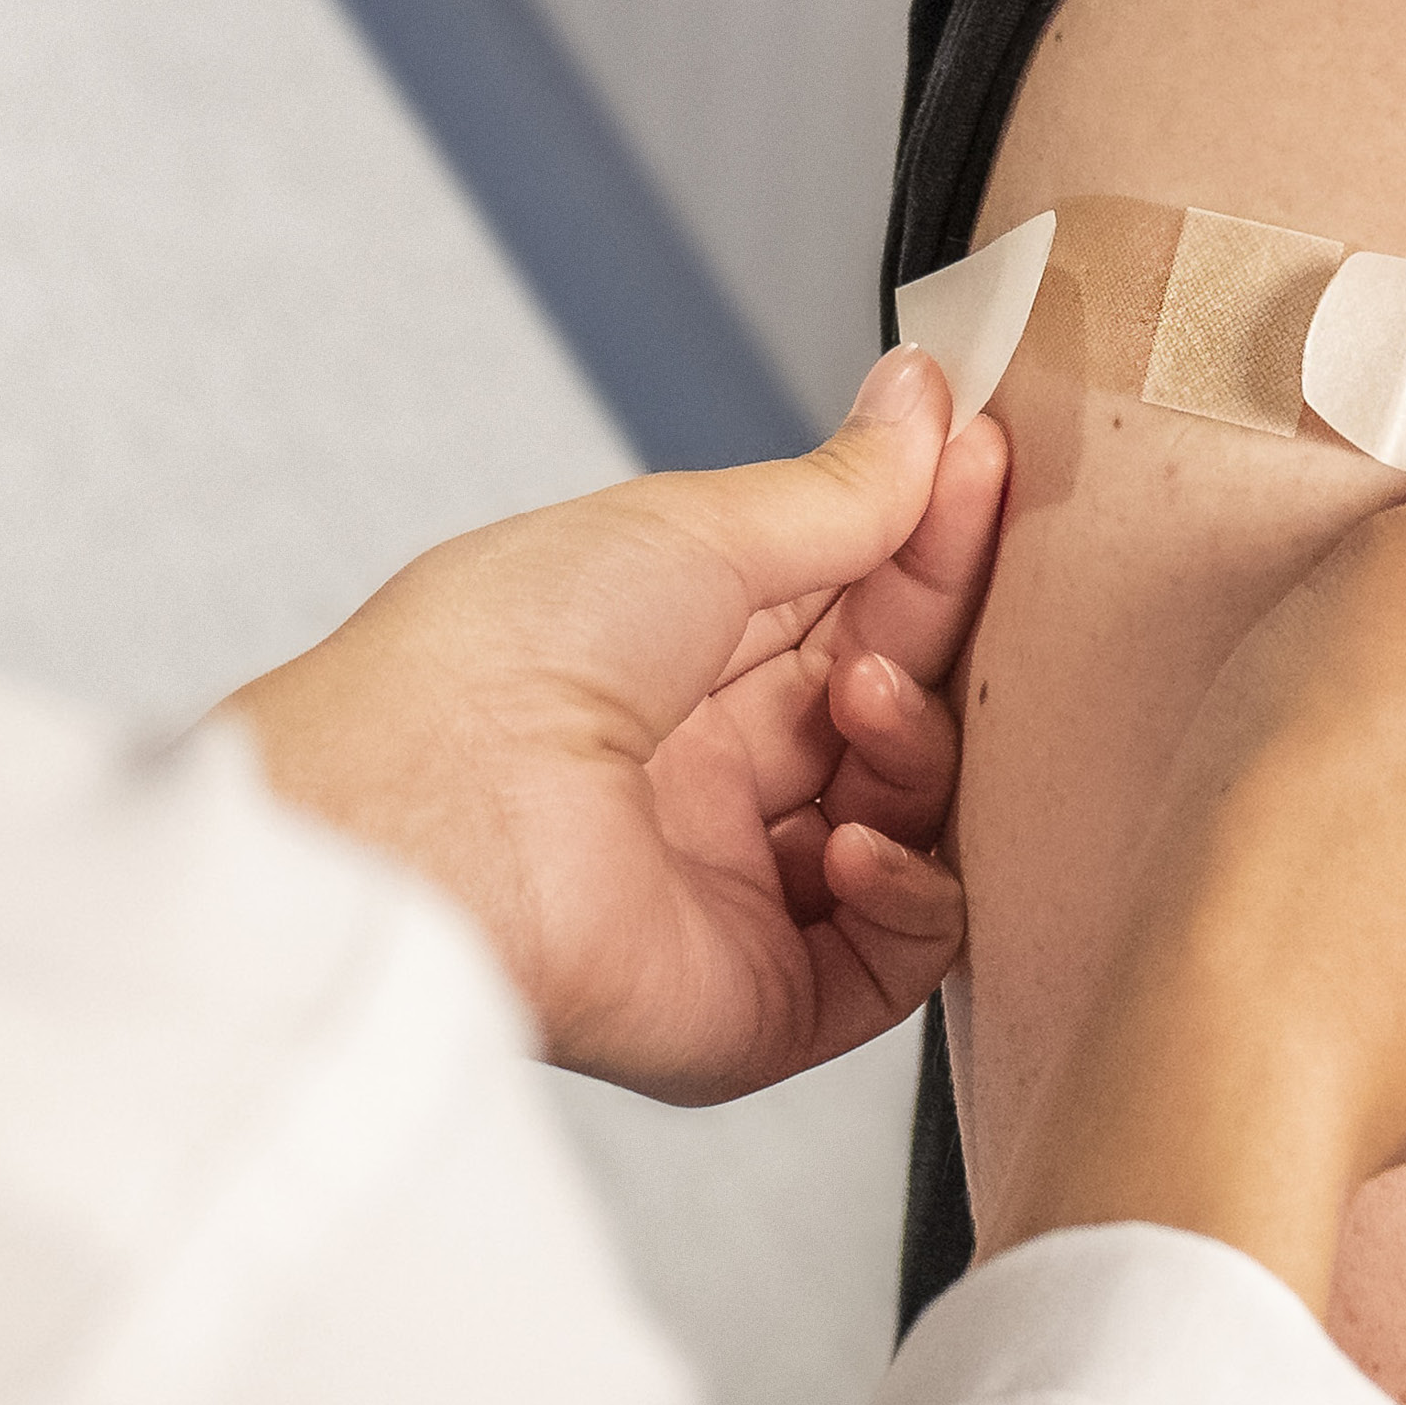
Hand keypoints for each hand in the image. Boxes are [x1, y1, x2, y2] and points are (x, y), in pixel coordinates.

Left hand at [226, 350, 1009, 1102]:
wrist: (421, 812)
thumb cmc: (501, 655)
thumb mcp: (690, 529)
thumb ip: (836, 491)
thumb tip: (923, 404)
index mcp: (677, 660)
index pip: (852, 601)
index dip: (925, 535)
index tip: (984, 458)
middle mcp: (710, 776)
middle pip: (894, 703)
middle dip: (937, 625)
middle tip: (971, 549)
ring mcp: (738, 890)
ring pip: (911, 821)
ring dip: (918, 749)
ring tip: (867, 702)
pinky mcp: (759, 1001)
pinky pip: (895, 958)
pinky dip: (911, 893)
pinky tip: (856, 838)